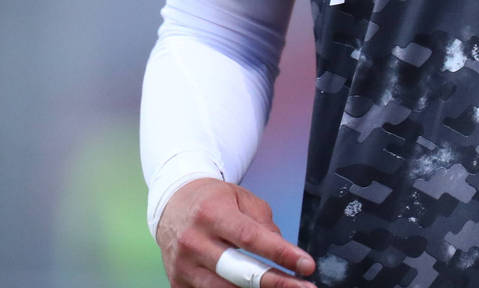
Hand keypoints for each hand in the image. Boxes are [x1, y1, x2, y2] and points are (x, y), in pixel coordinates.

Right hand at [155, 177, 316, 286]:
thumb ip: (264, 224)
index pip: (251, 239)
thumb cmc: (212, 201)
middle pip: (240, 271)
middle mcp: (194, 241)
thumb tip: (284, 251)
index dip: (281, 254)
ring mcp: (183, 266)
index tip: (306, 265)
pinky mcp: (178, 283)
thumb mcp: (241, 199)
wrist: (173, 204)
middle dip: (275, 283)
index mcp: (212, 213)